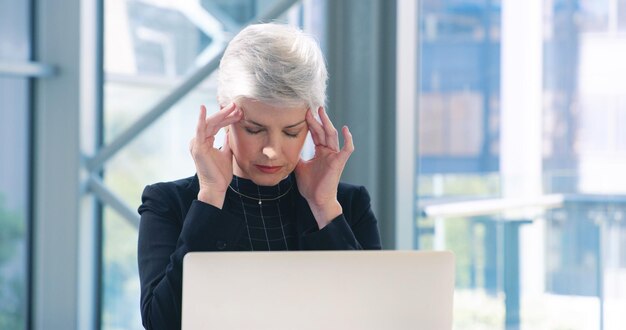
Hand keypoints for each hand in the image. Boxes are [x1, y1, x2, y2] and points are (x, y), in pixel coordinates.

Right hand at [189, 103, 241, 207]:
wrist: (217, 187)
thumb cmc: (220, 173)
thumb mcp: (227, 153)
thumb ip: (227, 143)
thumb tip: (230, 132)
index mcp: (205, 141)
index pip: (217, 125)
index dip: (228, 118)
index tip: (239, 112)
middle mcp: (199, 140)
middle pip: (213, 122)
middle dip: (226, 113)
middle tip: (237, 105)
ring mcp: (197, 143)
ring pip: (209, 123)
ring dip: (221, 114)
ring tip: (232, 107)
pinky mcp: (197, 147)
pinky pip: (199, 130)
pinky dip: (200, 118)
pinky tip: (202, 108)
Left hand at [295, 107, 353, 227]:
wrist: (316, 200)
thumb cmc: (310, 186)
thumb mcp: (299, 166)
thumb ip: (297, 155)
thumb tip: (286, 147)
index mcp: (320, 152)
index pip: (316, 134)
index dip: (311, 124)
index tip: (303, 113)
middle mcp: (328, 152)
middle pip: (323, 131)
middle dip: (317, 119)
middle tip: (310, 108)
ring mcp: (334, 156)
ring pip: (332, 136)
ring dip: (327, 123)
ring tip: (321, 111)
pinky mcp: (339, 162)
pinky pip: (347, 149)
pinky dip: (348, 139)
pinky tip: (345, 129)